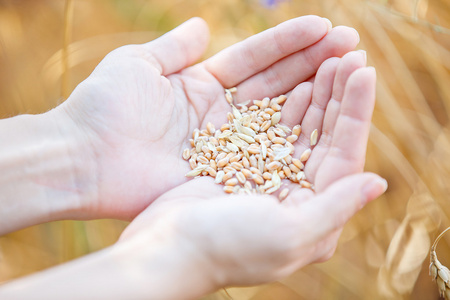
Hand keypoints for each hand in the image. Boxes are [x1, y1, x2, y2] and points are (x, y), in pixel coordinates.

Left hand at [56, 16, 359, 219]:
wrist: (84, 160)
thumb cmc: (104, 108)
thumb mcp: (138, 64)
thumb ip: (175, 48)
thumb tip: (205, 25)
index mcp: (203, 84)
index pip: (256, 59)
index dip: (290, 43)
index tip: (325, 27)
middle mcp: (221, 114)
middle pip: (275, 84)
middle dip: (313, 63)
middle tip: (352, 46)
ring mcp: (227, 144)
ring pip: (279, 115)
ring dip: (313, 93)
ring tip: (350, 70)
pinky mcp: (225, 171)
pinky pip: (267, 151)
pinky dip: (296, 136)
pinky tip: (326, 118)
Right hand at [118, 55, 385, 289]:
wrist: (168, 250)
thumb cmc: (227, 247)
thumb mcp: (288, 235)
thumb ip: (335, 208)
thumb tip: (378, 183)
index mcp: (313, 212)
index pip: (344, 155)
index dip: (355, 112)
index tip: (364, 71)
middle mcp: (296, 195)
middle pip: (326, 138)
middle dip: (338, 97)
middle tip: (349, 55)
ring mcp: (269, 178)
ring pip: (302, 131)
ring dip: (317, 96)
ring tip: (329, 62)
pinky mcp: (243, 166)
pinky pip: (272, 132)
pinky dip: (286, 108)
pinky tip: (297, 86)